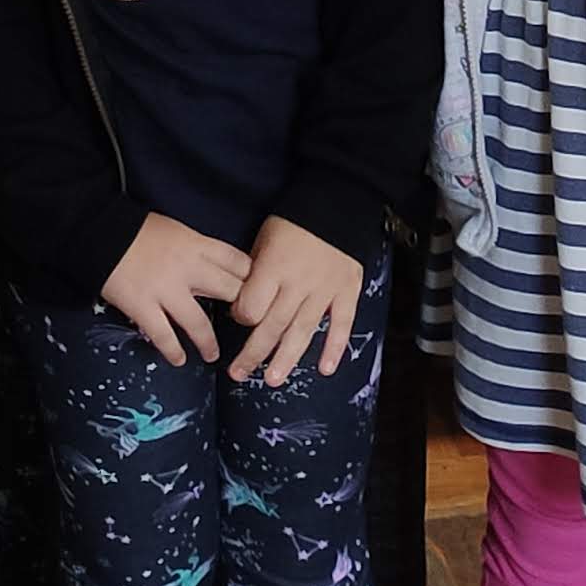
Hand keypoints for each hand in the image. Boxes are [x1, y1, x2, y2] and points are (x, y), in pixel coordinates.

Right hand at [102, 213, 248, 366]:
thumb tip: (215, 269)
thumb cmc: (138, 230)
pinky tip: (179, 360)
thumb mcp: (177, 230)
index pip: (238, 262)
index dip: (251, 279)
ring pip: (198, 323)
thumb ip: (198, 249)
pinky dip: (174, 351)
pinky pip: (164, 336)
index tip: (254, 293)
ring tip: (212, 355)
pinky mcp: (144, 308)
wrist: (100, 233)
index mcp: (198, 244)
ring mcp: (166, 291)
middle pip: (228, 292)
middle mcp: (188, 268)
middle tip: (239, 325)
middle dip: (239, 309)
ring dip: (208, 343)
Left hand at [226, 217, 365, 380]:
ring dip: (287, 358)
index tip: (238, 318)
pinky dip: (334, 348)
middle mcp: (298, 284)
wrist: (336, 205)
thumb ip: (254, 273)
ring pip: (303, 331)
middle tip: (238, 374)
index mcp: (273, 268)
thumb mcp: (263, 240)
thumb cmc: (292, 222)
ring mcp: (324, 290)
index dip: (240, 317)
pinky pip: (341, 324)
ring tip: (273, 380)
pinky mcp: (347, 291)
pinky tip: (325, 369)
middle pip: (272, 326)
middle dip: (253, 353)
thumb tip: (242, 306)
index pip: (251, 307)